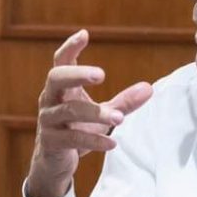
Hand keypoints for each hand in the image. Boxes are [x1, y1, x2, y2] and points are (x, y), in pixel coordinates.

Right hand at [27, 29, 152, 196]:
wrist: (55, 163)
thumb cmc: (77, 129)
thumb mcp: (101, 114)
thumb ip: (123, 102)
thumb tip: (149, 88)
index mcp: (62, 88)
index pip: (61, 61)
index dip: (70, 47)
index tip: (85, 34)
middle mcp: (50, 99)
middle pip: (56, 78)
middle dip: (77, 74)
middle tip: (101, 75)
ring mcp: (48, 121)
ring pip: (68, 110)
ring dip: (95, 113)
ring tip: (120, 119)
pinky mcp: (50, 142)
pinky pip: (71, 138)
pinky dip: (93, 139)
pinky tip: (112, 143)